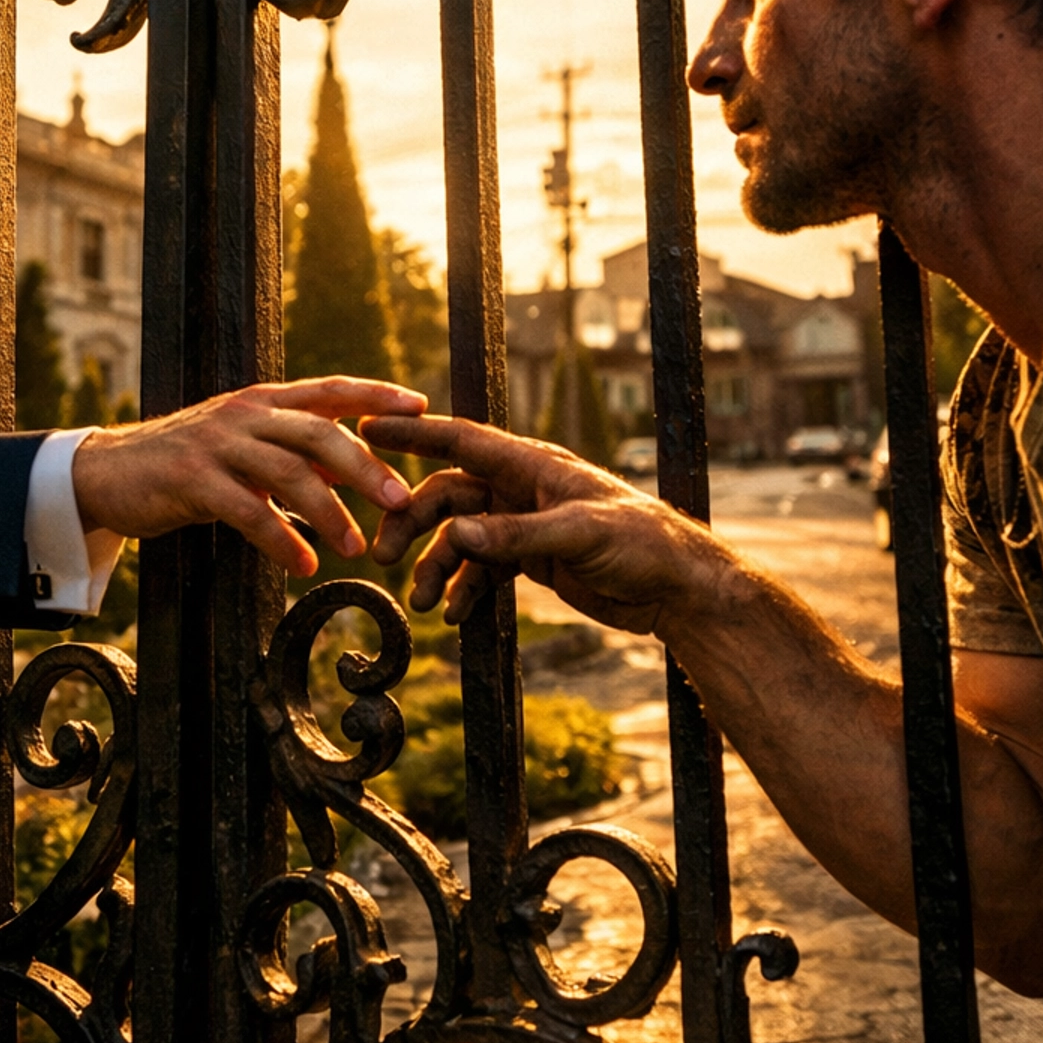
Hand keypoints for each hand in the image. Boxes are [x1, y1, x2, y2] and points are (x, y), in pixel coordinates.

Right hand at [74, 377, 426, 573]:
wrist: (107, 473)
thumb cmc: (185, 463)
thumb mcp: (243, 446)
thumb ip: (291, 450)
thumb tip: (351, 468)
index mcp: (263, 400)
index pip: (330, 390)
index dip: (377, 396)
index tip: (422, 408)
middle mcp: (245, 413)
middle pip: (319, 432)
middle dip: (366, 466)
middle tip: (402, 501)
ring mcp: (218, 443)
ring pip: (289, 471)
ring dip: (331, 512)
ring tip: (358, 547)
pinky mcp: (193, 479)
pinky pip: (249, 511)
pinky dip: (282, 539)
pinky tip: (305, 562)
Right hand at [363, 415, 730, 632]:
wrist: (676, 589)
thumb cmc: (642, 544)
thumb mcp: (580, 536)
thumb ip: (515, 536)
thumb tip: (457, 538)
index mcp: (532, 466)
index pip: (461, 441)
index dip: (413, 434)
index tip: (366, 427)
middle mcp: (522, 489)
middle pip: (448, 497)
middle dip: (411, 523)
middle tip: (383, 557)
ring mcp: (524, 524)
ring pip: (460, 538)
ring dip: (434, 566)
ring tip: (419, 602)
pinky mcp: (532, 559)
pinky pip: (482, 570)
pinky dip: (463, 590)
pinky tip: (452, 615)